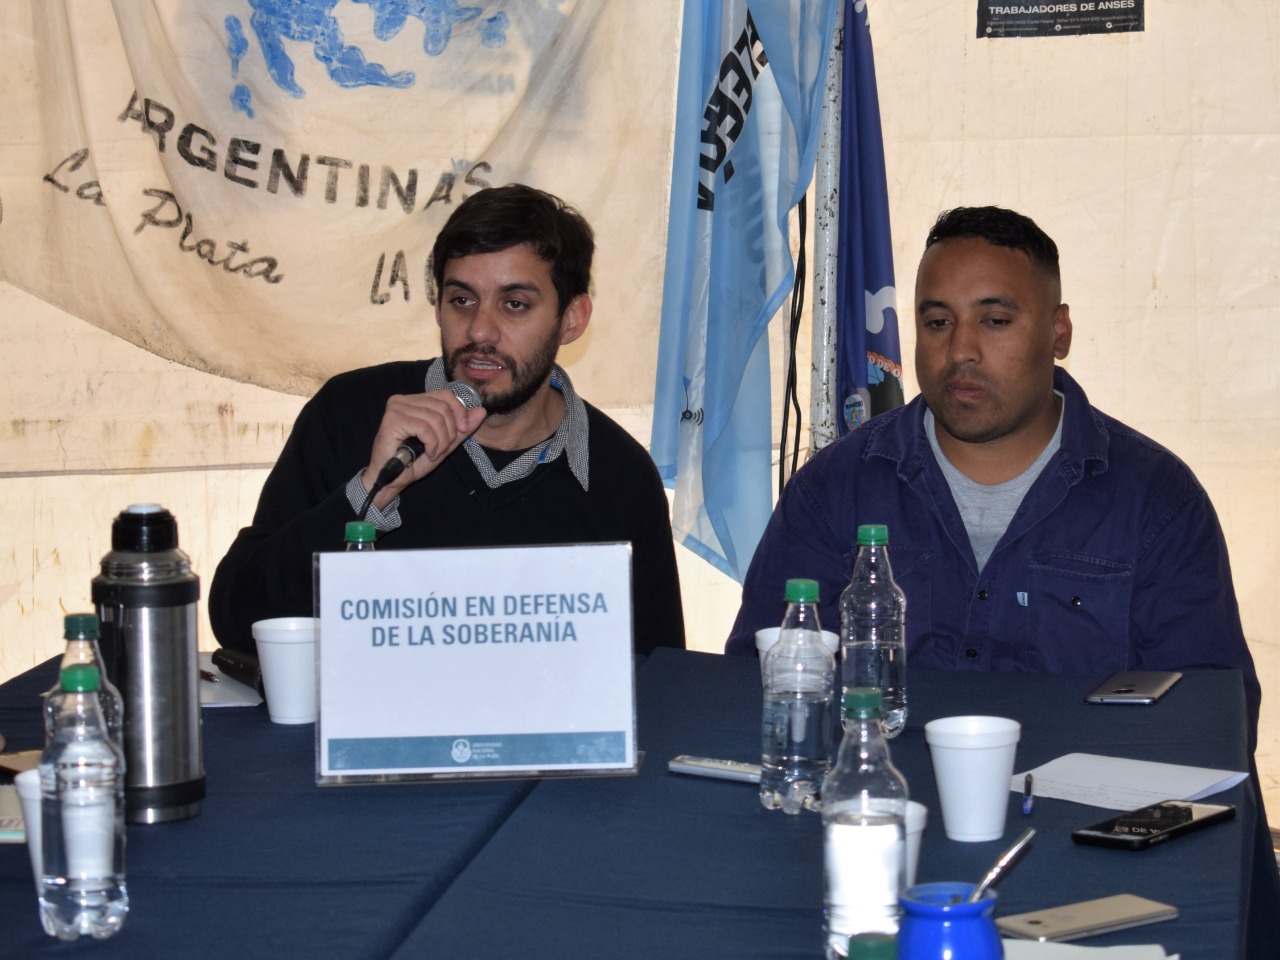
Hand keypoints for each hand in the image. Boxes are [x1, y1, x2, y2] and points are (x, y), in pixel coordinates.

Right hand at [361, 389, 486, 509]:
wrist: (392, 480)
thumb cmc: (414, 462)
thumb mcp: (445, 443)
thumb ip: (462, 428)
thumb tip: (481, 410)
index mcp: (415, 401)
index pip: (445, 395)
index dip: (460, 411)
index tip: (463, 430)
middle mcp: (403, 400)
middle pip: (443, 406)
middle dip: (450, 431)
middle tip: (442, 449)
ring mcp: (395, 408)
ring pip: (435, 418)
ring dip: (441, 441)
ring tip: (433, 453)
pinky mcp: (392, 420)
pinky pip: (425, 427)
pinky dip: (432, 444)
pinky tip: (428, 453)